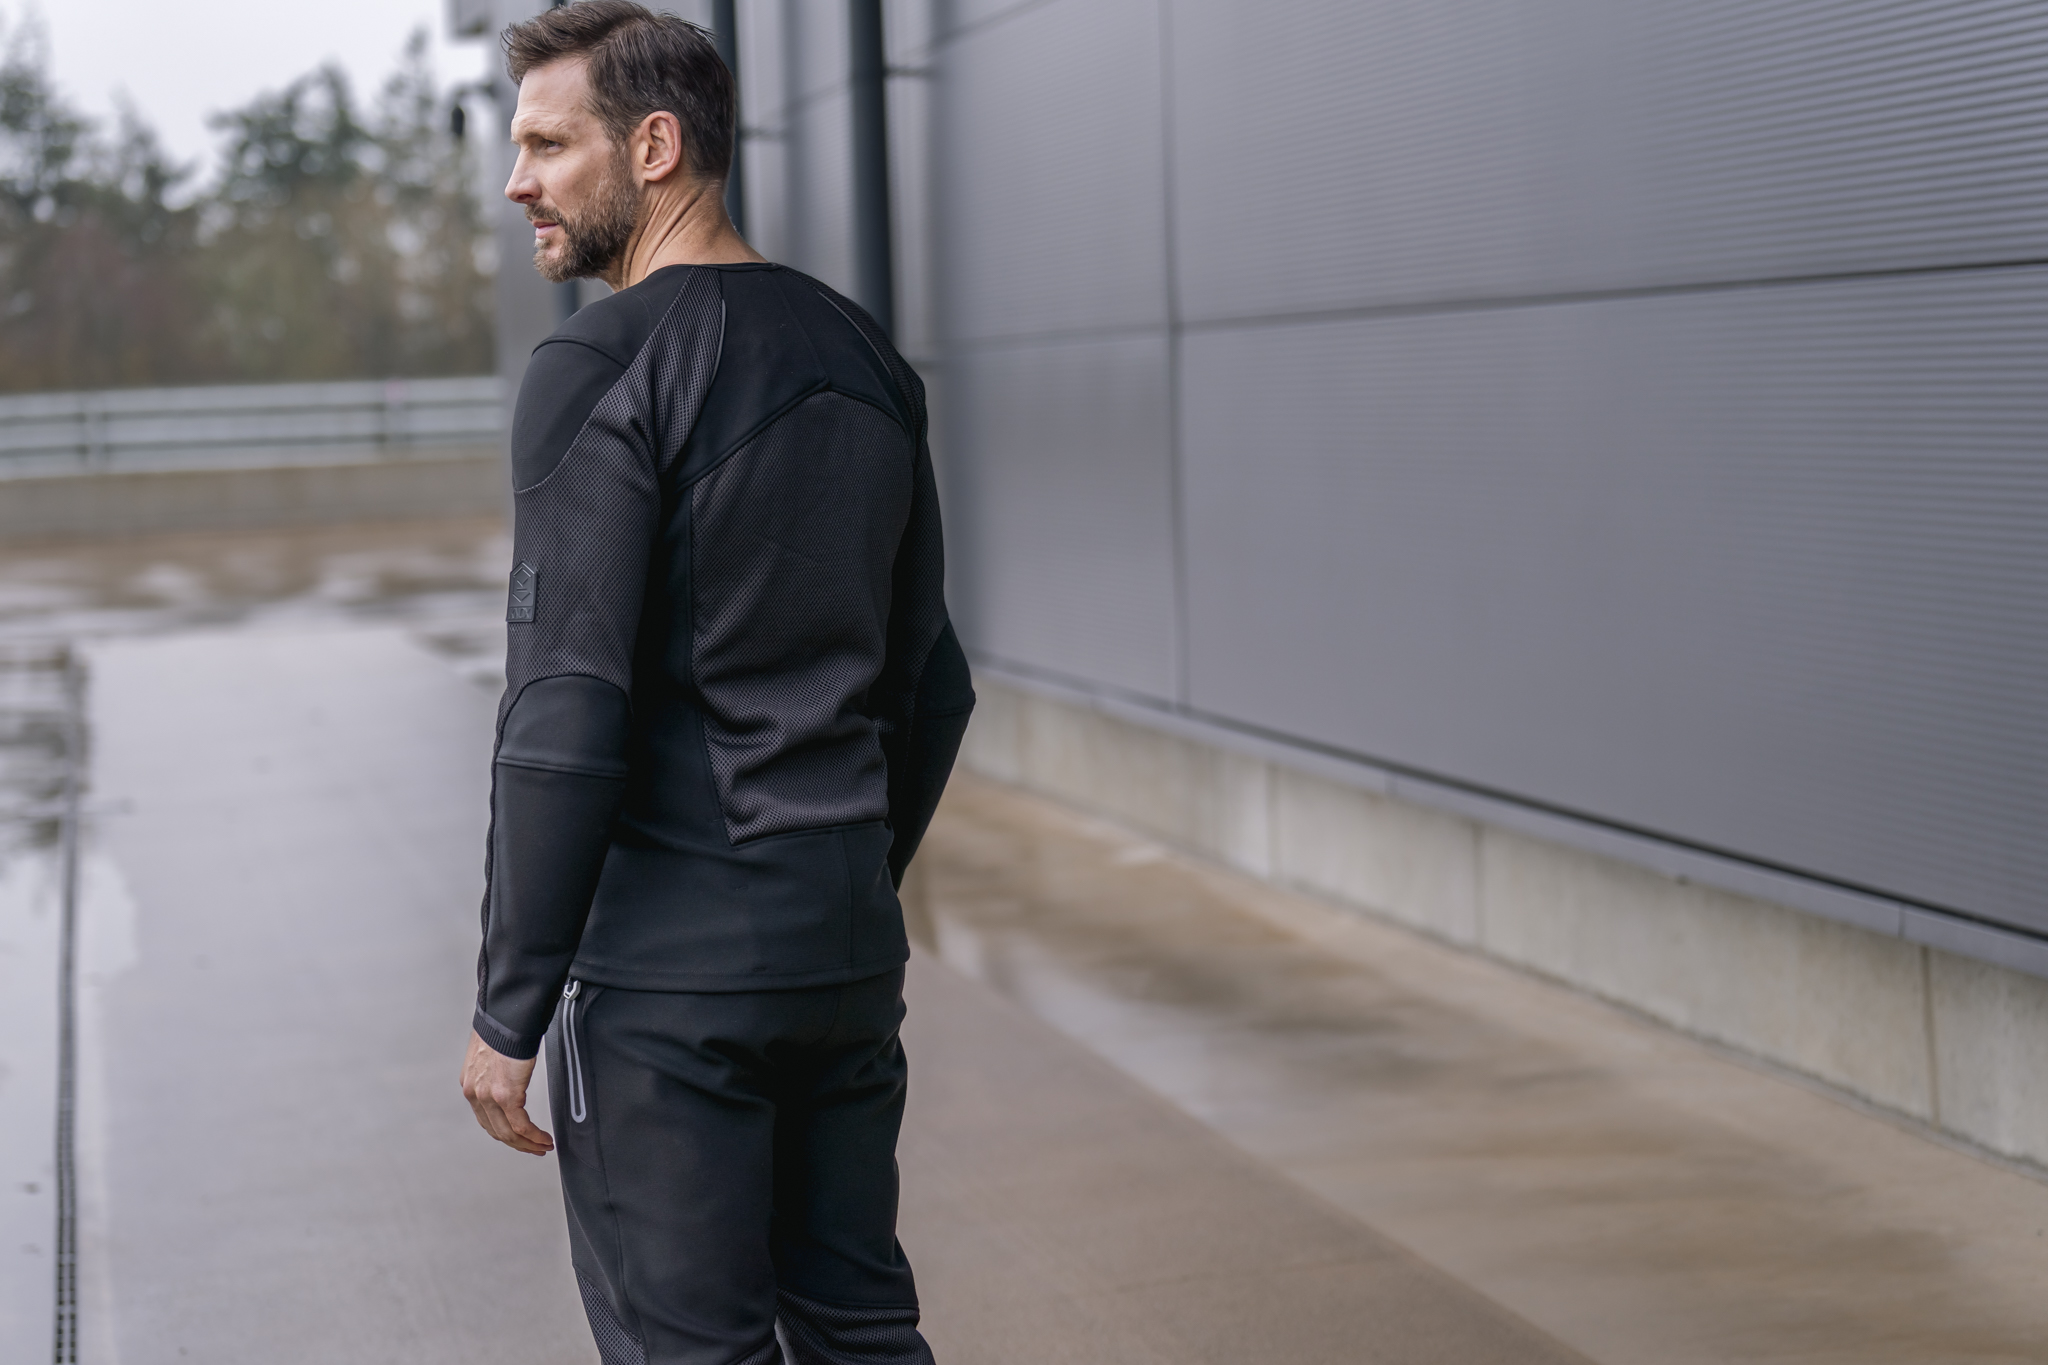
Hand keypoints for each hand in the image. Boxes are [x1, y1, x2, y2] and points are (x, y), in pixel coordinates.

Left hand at [461, 1029, 554, 1154]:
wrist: (506, 1018)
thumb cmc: (503, 1029)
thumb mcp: (491, 1055)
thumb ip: (495, 1072)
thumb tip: (510, 1077)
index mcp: (471, 1085)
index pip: (486, 1120)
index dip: (504, 1133)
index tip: (519, 1139)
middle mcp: (475, 1094)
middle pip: (496, 1131)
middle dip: (518, 1144)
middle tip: (534, 1149)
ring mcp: (489, 1097)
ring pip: (508, 1133)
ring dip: (528, 1144)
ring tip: (543, 1147)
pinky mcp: (505, 1095)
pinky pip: (521, 1126)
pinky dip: (534, 1136)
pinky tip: (544, 1139)